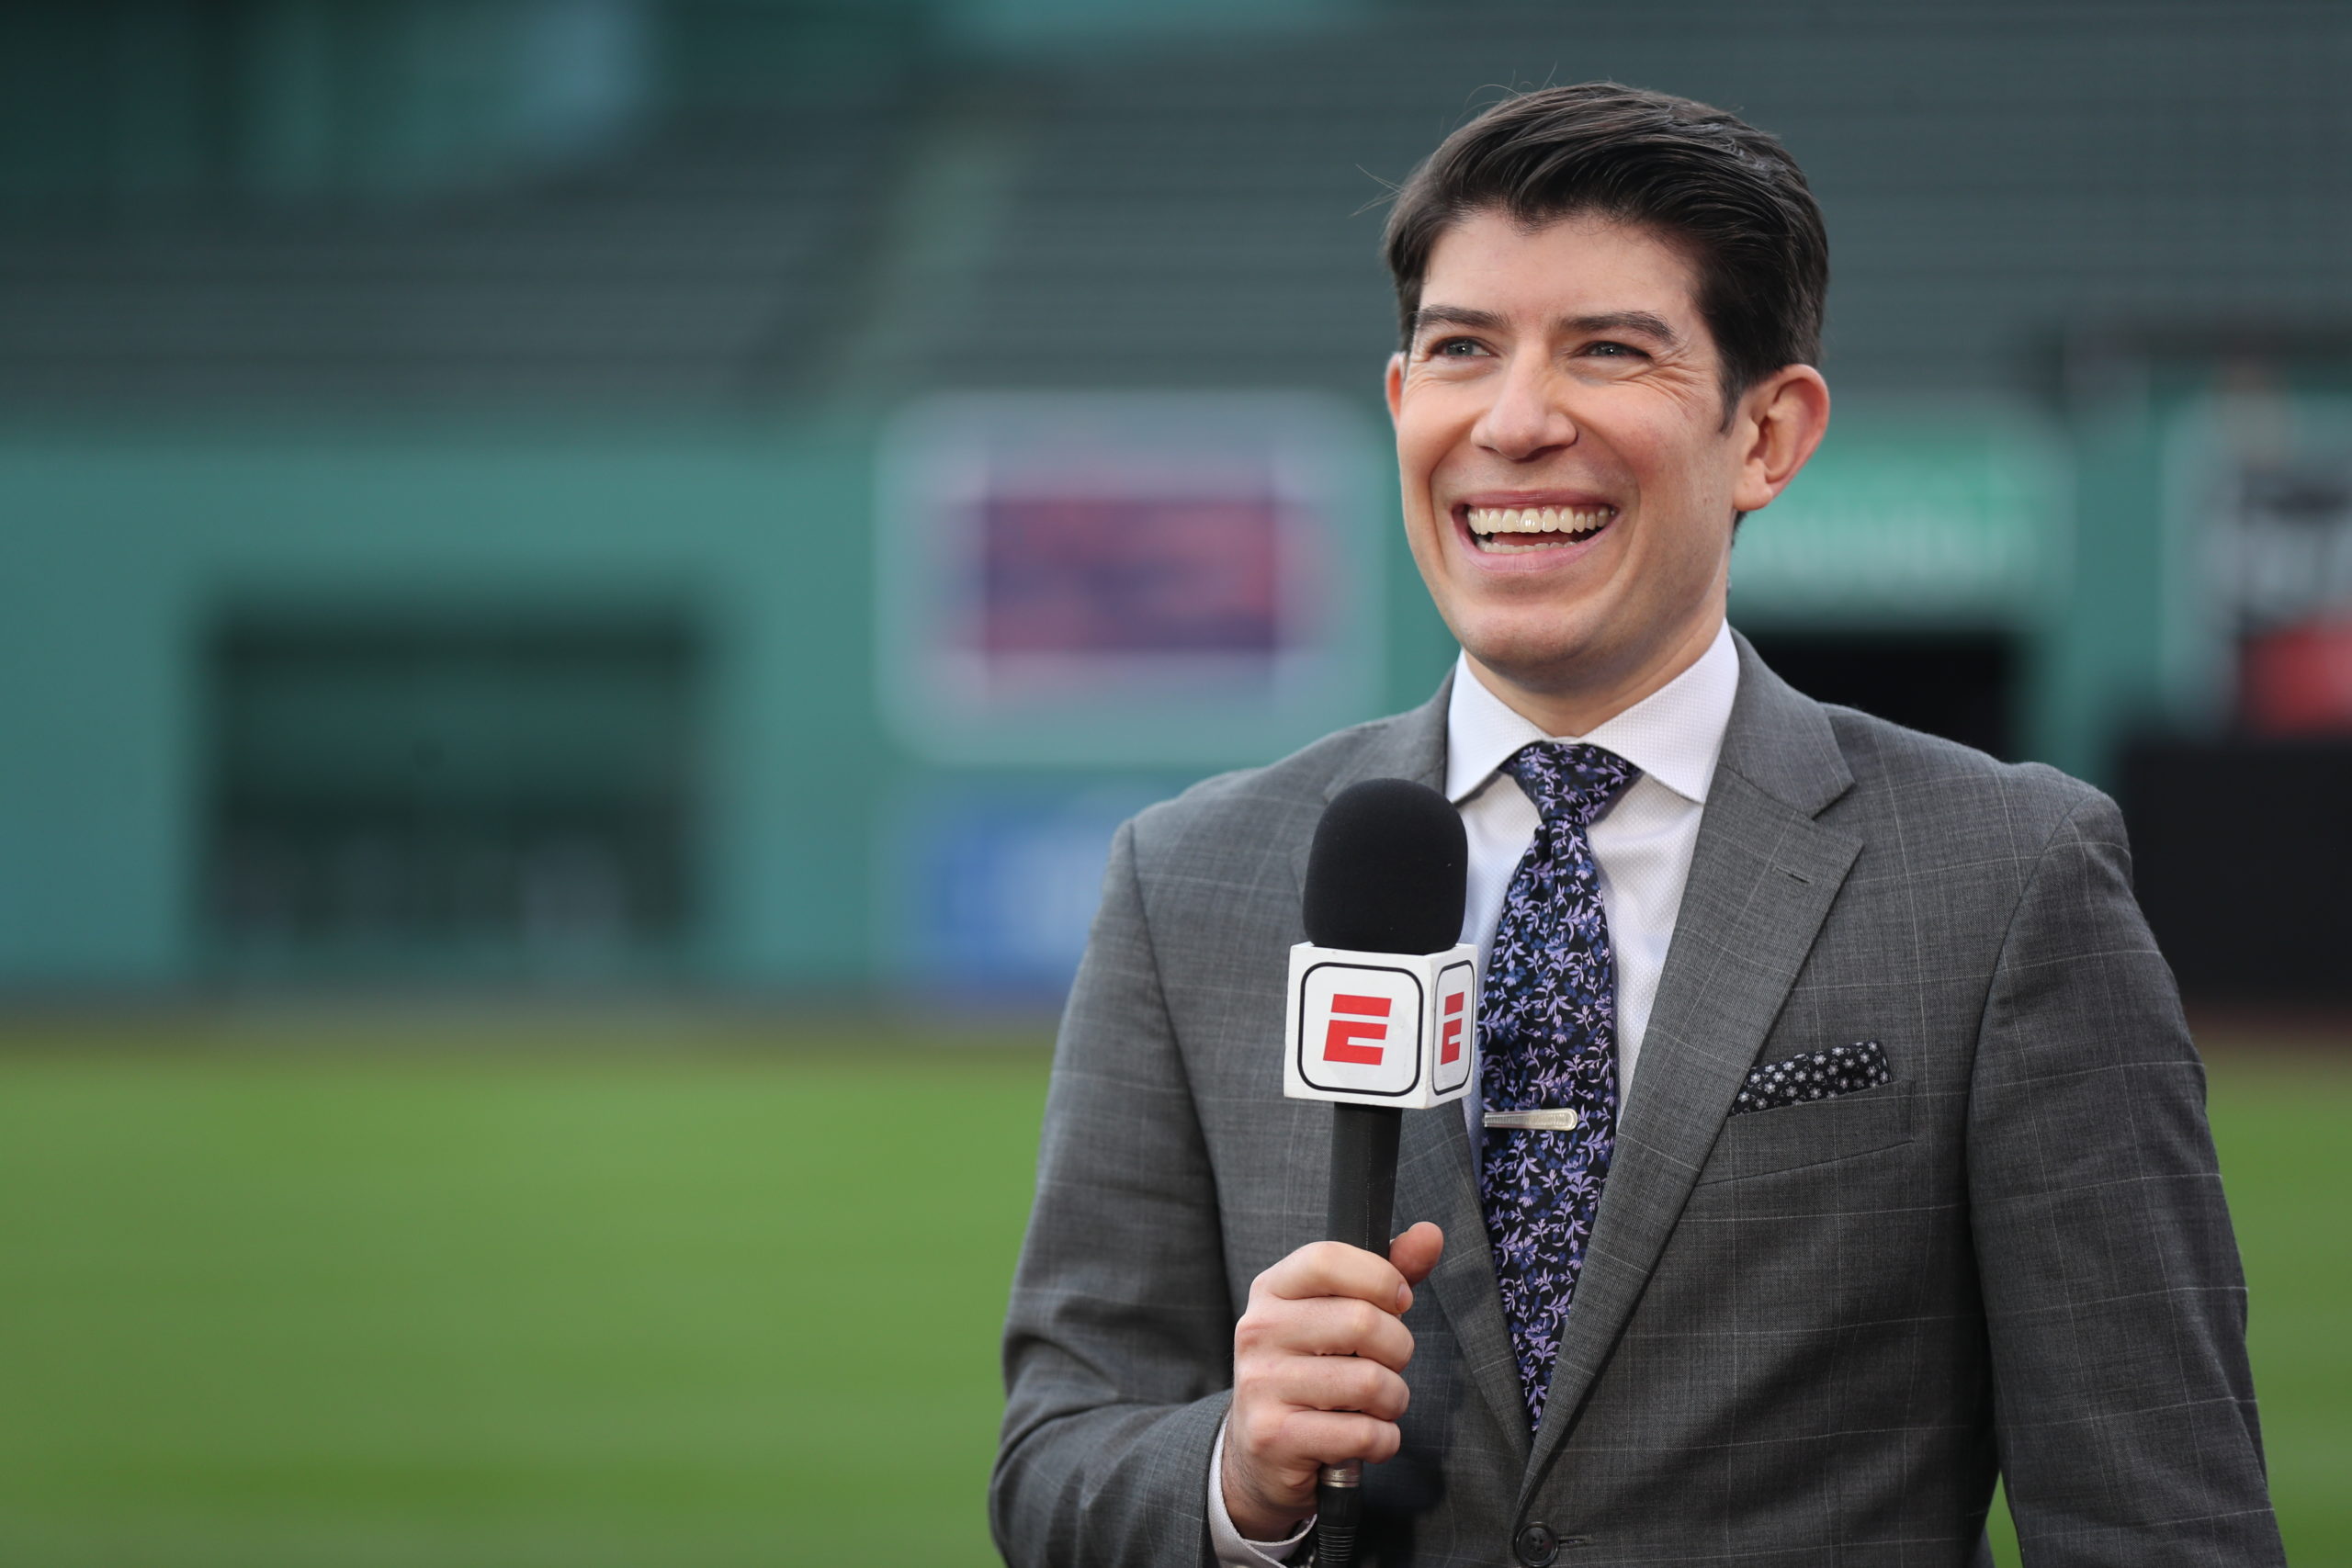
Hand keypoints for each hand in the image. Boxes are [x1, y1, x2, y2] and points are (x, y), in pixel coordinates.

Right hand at [1220, 1221, 1444, 1540]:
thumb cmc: (1313, 1370)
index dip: (1379, 1277)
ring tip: (1378, 1405)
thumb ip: (1384, 1274)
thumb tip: (1430, 1234)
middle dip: (1398, 1349)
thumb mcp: (1338, 1314)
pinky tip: (1367, 1437)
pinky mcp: (1274, 1437)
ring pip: (1370, 1382)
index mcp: (1272, 1290)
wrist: (1258, 1451)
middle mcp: (1258, 1331)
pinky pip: (1363, 1434)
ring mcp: (1261, 1384)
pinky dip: (1384, 1440)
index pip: (1327, 1259)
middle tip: (1388, 1365)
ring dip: (1394, 1400)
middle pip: (1361, 1322)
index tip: (1398, 1302)